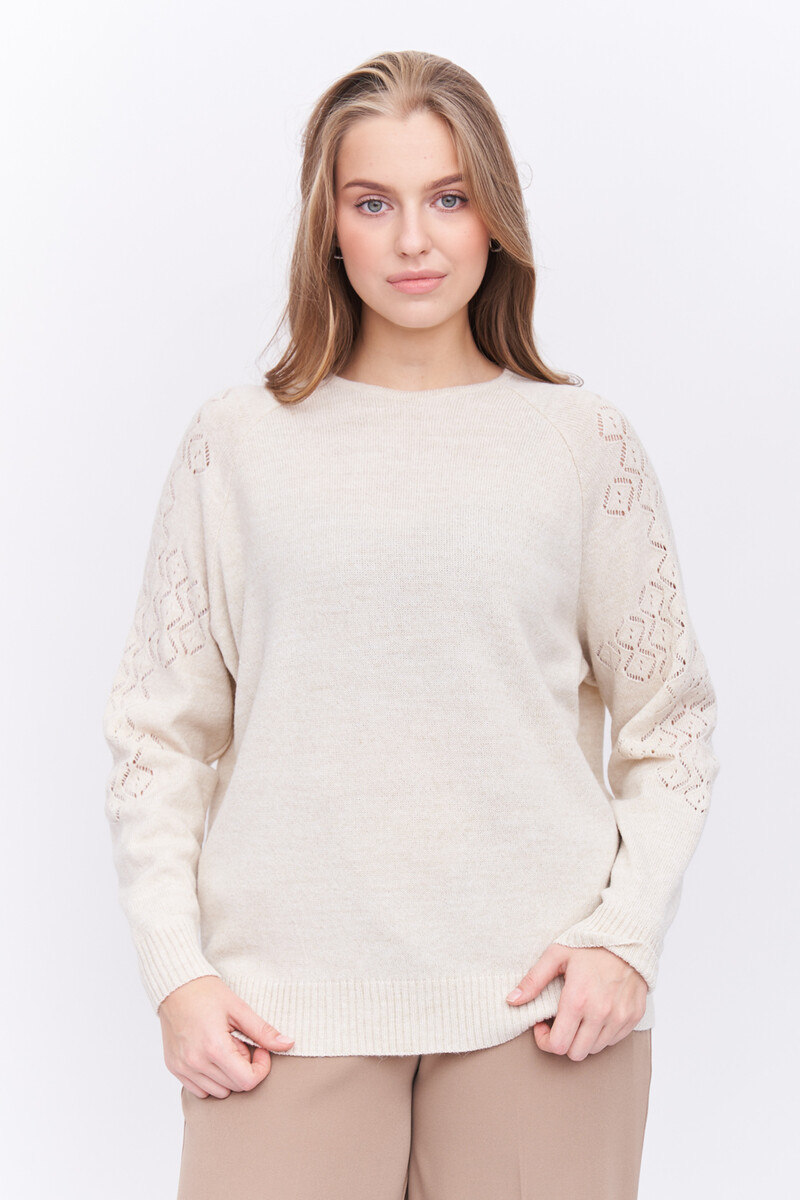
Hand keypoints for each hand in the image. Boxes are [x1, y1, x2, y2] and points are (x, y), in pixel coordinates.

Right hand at [157, 975, 294, 1097]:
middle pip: (235, 1087)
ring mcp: (183, 1068)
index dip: (261, 1068)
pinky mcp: (175, 1069)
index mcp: (214, 1048)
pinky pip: (200, 1091)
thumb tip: (288, 1044)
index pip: (247, 1081)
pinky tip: (212, 1056)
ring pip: (218, 1092)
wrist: (175, 986)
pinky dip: (211, 1079)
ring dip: (228, 1076)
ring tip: (225, 1048)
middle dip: (245, 1068)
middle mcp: (196, 1063)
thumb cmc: (207, 993)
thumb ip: (263, 1031)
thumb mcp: (239, 1009)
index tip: (260, 1049)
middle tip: (241, 1043)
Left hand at [505, 945, 647, 1059]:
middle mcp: (601, 1013)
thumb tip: (512, 1000)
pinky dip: (601, 1034)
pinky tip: (596, 1014)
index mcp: (578, 999)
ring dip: (582, 1039)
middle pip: (576, 1053)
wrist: (627, 937)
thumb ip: (533, 980)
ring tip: (578, 1016)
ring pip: (595, 1049)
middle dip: (563, 1042)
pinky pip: (613, 1041)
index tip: (542, 1026)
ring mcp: (619, 1018)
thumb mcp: (556, 955)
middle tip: (559, 1022)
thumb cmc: (590, 944)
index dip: (545, 1041)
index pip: (558, 1045)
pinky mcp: (633, 1018)